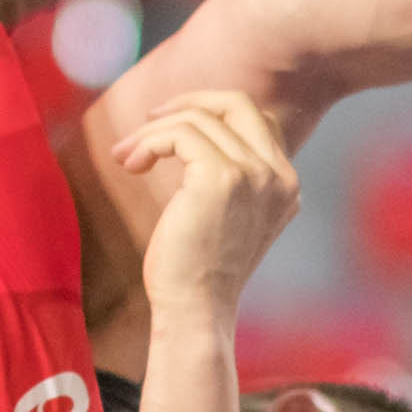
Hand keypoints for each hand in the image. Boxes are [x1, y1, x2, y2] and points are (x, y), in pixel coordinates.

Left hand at [109, 89, 299, 316]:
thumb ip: (228, 175)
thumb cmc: (198, 269)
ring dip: (153, 131)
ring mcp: (254, 175)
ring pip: (199, 118)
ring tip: (126, 155)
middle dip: (190, 101)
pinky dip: (149, 141)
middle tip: (150, 119)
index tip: (170, 125)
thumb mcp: (225, 215)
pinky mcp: (222, 177)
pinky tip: (131, 164)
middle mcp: (279, 176)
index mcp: (285, 184)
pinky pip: (180, 133)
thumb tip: (191, 130)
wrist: (195, 310)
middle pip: (238, 104)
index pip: (255, 120)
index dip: (211, 113)